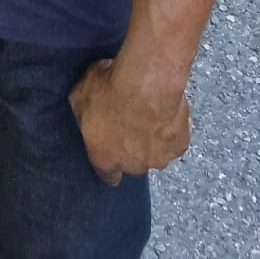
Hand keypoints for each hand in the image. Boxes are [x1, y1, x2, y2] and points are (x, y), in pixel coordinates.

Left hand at [69, 57, 190, 184]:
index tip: (110, 151)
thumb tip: (84, 114)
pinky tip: (164, 108)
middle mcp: (133, 165)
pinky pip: (174, 139)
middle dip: (130, 144)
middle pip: (132, 161)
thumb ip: (81, 115)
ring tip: (147, 110)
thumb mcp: (79, 97)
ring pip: (154, 152)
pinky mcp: (180, 145)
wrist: (147, 84)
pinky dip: (170, 127)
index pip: (107, 174)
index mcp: (105, 158)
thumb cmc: (109, 89)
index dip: (108, 162)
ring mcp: (159, 158)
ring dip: (151, 136)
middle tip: (127, 118)